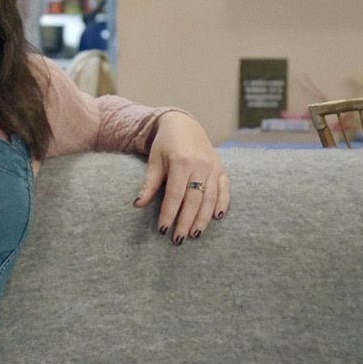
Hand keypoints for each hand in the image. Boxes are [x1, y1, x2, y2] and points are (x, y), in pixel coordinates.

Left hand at [134, 111, 229, 244]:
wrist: (184, 124)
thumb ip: (149, 184)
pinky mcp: (220, 169)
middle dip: (186, 222)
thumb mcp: (155, 161)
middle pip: (194, 200)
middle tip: (179, 239)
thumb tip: (137, 205)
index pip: (175, 195)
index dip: (169, 214)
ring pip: (210, 198)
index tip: (162, 230)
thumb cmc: (165, 144)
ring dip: (203, 219)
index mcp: (182, 163)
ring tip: (195, 235)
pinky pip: (225, 189)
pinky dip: (223, 204)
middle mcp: (200, 166)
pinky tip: (217, 218)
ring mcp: (213, 168)